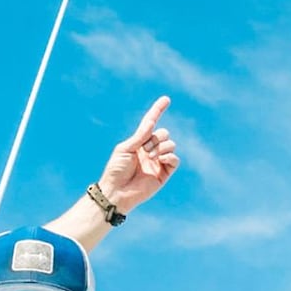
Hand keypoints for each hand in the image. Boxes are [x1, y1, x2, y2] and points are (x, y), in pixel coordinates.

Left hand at [96, 96, 179, 211]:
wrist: (117, 191)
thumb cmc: (116, 170)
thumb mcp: (126, 148)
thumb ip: (140, 136)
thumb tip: (152, 122)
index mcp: (139, 142)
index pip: (150, 124)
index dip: (158, 111)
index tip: (166, 99)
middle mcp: (150, 150)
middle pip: (163, 133)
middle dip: (155, 138)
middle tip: (144, 150)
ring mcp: (158, 161)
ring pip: (170, 145)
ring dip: (161, 148)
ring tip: (150, 157)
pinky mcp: (164, 173)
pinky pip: (174, 160)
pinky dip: (169, 157)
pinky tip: (160, 160)